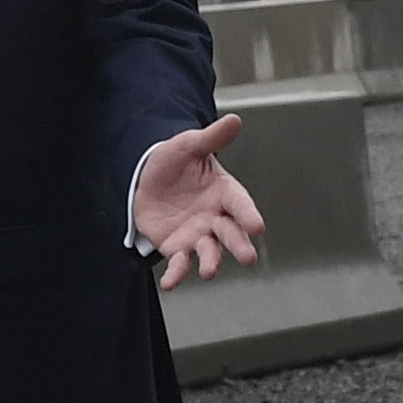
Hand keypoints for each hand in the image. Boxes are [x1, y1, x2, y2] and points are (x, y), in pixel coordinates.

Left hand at [134, 114, 265, 291]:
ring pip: (209, 252)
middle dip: (239, 245)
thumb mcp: (189, 145)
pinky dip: (177, 275)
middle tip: (249, 258)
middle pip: (230, 233)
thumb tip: (234, 119)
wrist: (145, 177)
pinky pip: (179, 264)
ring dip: (211, 262)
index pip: (240, 203)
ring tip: (210, 272)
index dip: (248, 214)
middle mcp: (215, 217)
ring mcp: (197, 235)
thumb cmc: (174, 161)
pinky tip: (170, 283)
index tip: (257, 226)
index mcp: (224, 192)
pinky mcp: (177, 248)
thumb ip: (212, 138)